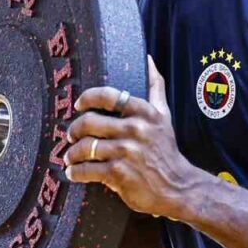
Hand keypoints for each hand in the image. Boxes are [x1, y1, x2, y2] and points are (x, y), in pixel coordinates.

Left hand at [63, 56, 198, 218]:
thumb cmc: (166, 150)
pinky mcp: (118, 174)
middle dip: (74, 130)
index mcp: (143, 113)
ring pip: (85, 147)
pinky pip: (87, 169)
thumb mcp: (164, 116)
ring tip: (70, 157)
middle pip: (89, 122)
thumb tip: (149, 60)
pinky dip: (76, 172)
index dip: (87, 98)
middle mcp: (134, 130)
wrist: (178, 187)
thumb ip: (155, 87)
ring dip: (72, 154)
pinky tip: (73, 173)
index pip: (107, 96)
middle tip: (70, 136)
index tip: (78, 105)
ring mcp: (125, 152)